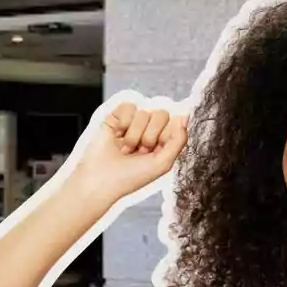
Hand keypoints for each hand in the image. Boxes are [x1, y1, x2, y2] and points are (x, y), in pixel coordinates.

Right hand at [67, 103, 188, 206]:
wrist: (100, 180)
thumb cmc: (130, 177)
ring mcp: (132, 122)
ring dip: (134, 135)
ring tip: (125, 149)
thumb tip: (185, 117)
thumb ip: (179, 141)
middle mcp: (148, 130)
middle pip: (161, 114)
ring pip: (144, 112)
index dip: (165, 136)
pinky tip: (117, 136)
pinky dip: (124, 123)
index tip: (155, 151)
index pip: (175, 122)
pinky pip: (129, 106)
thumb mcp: (163, 164)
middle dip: (150, 136)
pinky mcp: (116, 117)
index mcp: (162, 141)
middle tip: (139, 151)